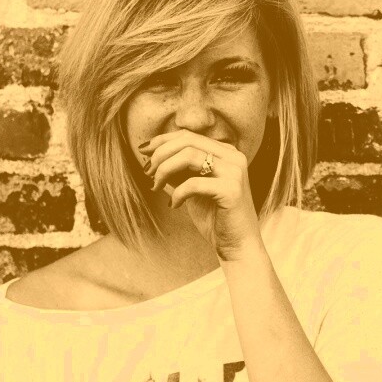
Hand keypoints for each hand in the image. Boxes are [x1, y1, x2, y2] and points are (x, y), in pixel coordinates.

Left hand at [140, 132, 264, 262]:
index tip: (143, 152)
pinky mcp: (232, 190)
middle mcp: (233, 157)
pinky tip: (174, 205)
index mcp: (226, 152)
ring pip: (188, 156)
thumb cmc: (214, 217)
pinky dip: (177, 193)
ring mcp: (235, 172)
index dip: (162, 141)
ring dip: (164, 170)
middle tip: (147, 172)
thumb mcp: (192, 188)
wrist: (237, 245)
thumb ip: (179, 170)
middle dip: (160, 154)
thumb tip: (151, 156)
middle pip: (187, 141)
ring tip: (155, 186)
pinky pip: (193, 183)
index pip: (188, 135)